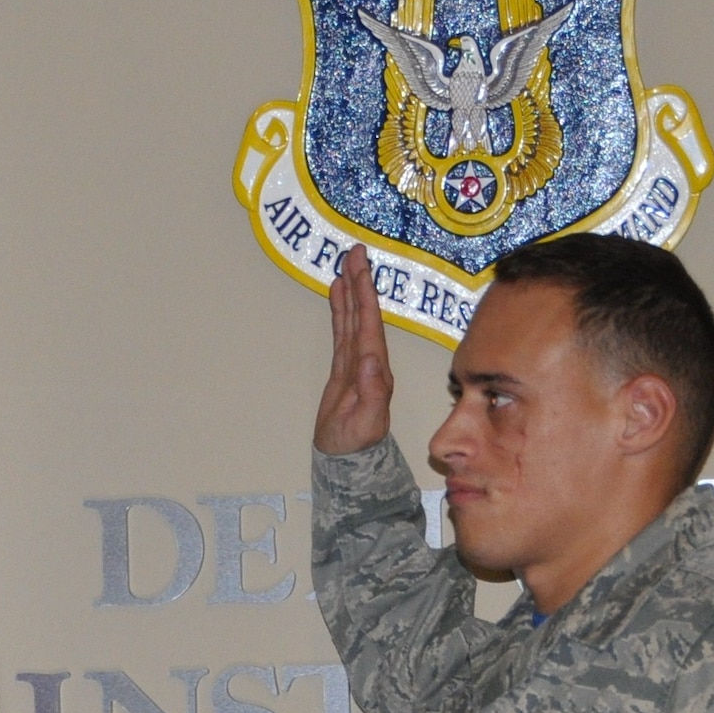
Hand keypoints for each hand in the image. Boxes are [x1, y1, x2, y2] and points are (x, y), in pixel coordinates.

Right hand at [313, 245, 394, 454]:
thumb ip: (370, 392)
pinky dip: (341, 310)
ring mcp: (357, 362)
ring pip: (353, 318)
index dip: (365, 295)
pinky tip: (338, 293)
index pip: (370, 324)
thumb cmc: (356, 443)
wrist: (349, 460)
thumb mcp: (365, 421)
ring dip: (351, 291)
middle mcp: (370, 360)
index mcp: (375, 368)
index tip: (361, 269)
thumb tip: (369, 359)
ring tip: (347, 263)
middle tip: (355, 252)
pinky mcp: (345, 367)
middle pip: (364, 313)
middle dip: (360, 283)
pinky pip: (343, 331)